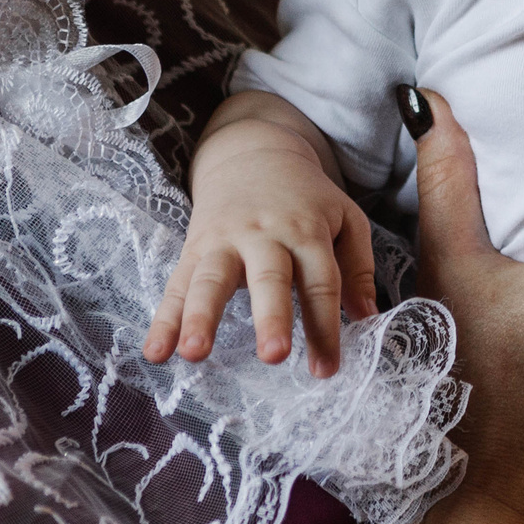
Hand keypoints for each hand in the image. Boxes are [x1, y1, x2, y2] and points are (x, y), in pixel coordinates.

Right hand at [143, 94, 377, 376]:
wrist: (254, 153)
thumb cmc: (306, 200)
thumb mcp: (345, 218)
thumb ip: (357, 266)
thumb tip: (368, 317)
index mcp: (307, 231)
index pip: (320, 283)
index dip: (324, 327)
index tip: (326, 370)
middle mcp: (264, 236)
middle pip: (268, 278)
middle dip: (270, 317)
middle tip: (273, 355)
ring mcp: (224, 242)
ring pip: (211, 280)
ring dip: (201, 317)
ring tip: (193, 354)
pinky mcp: (194, 249)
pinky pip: (175, 286)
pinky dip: (163, 320)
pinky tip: (155, 352)